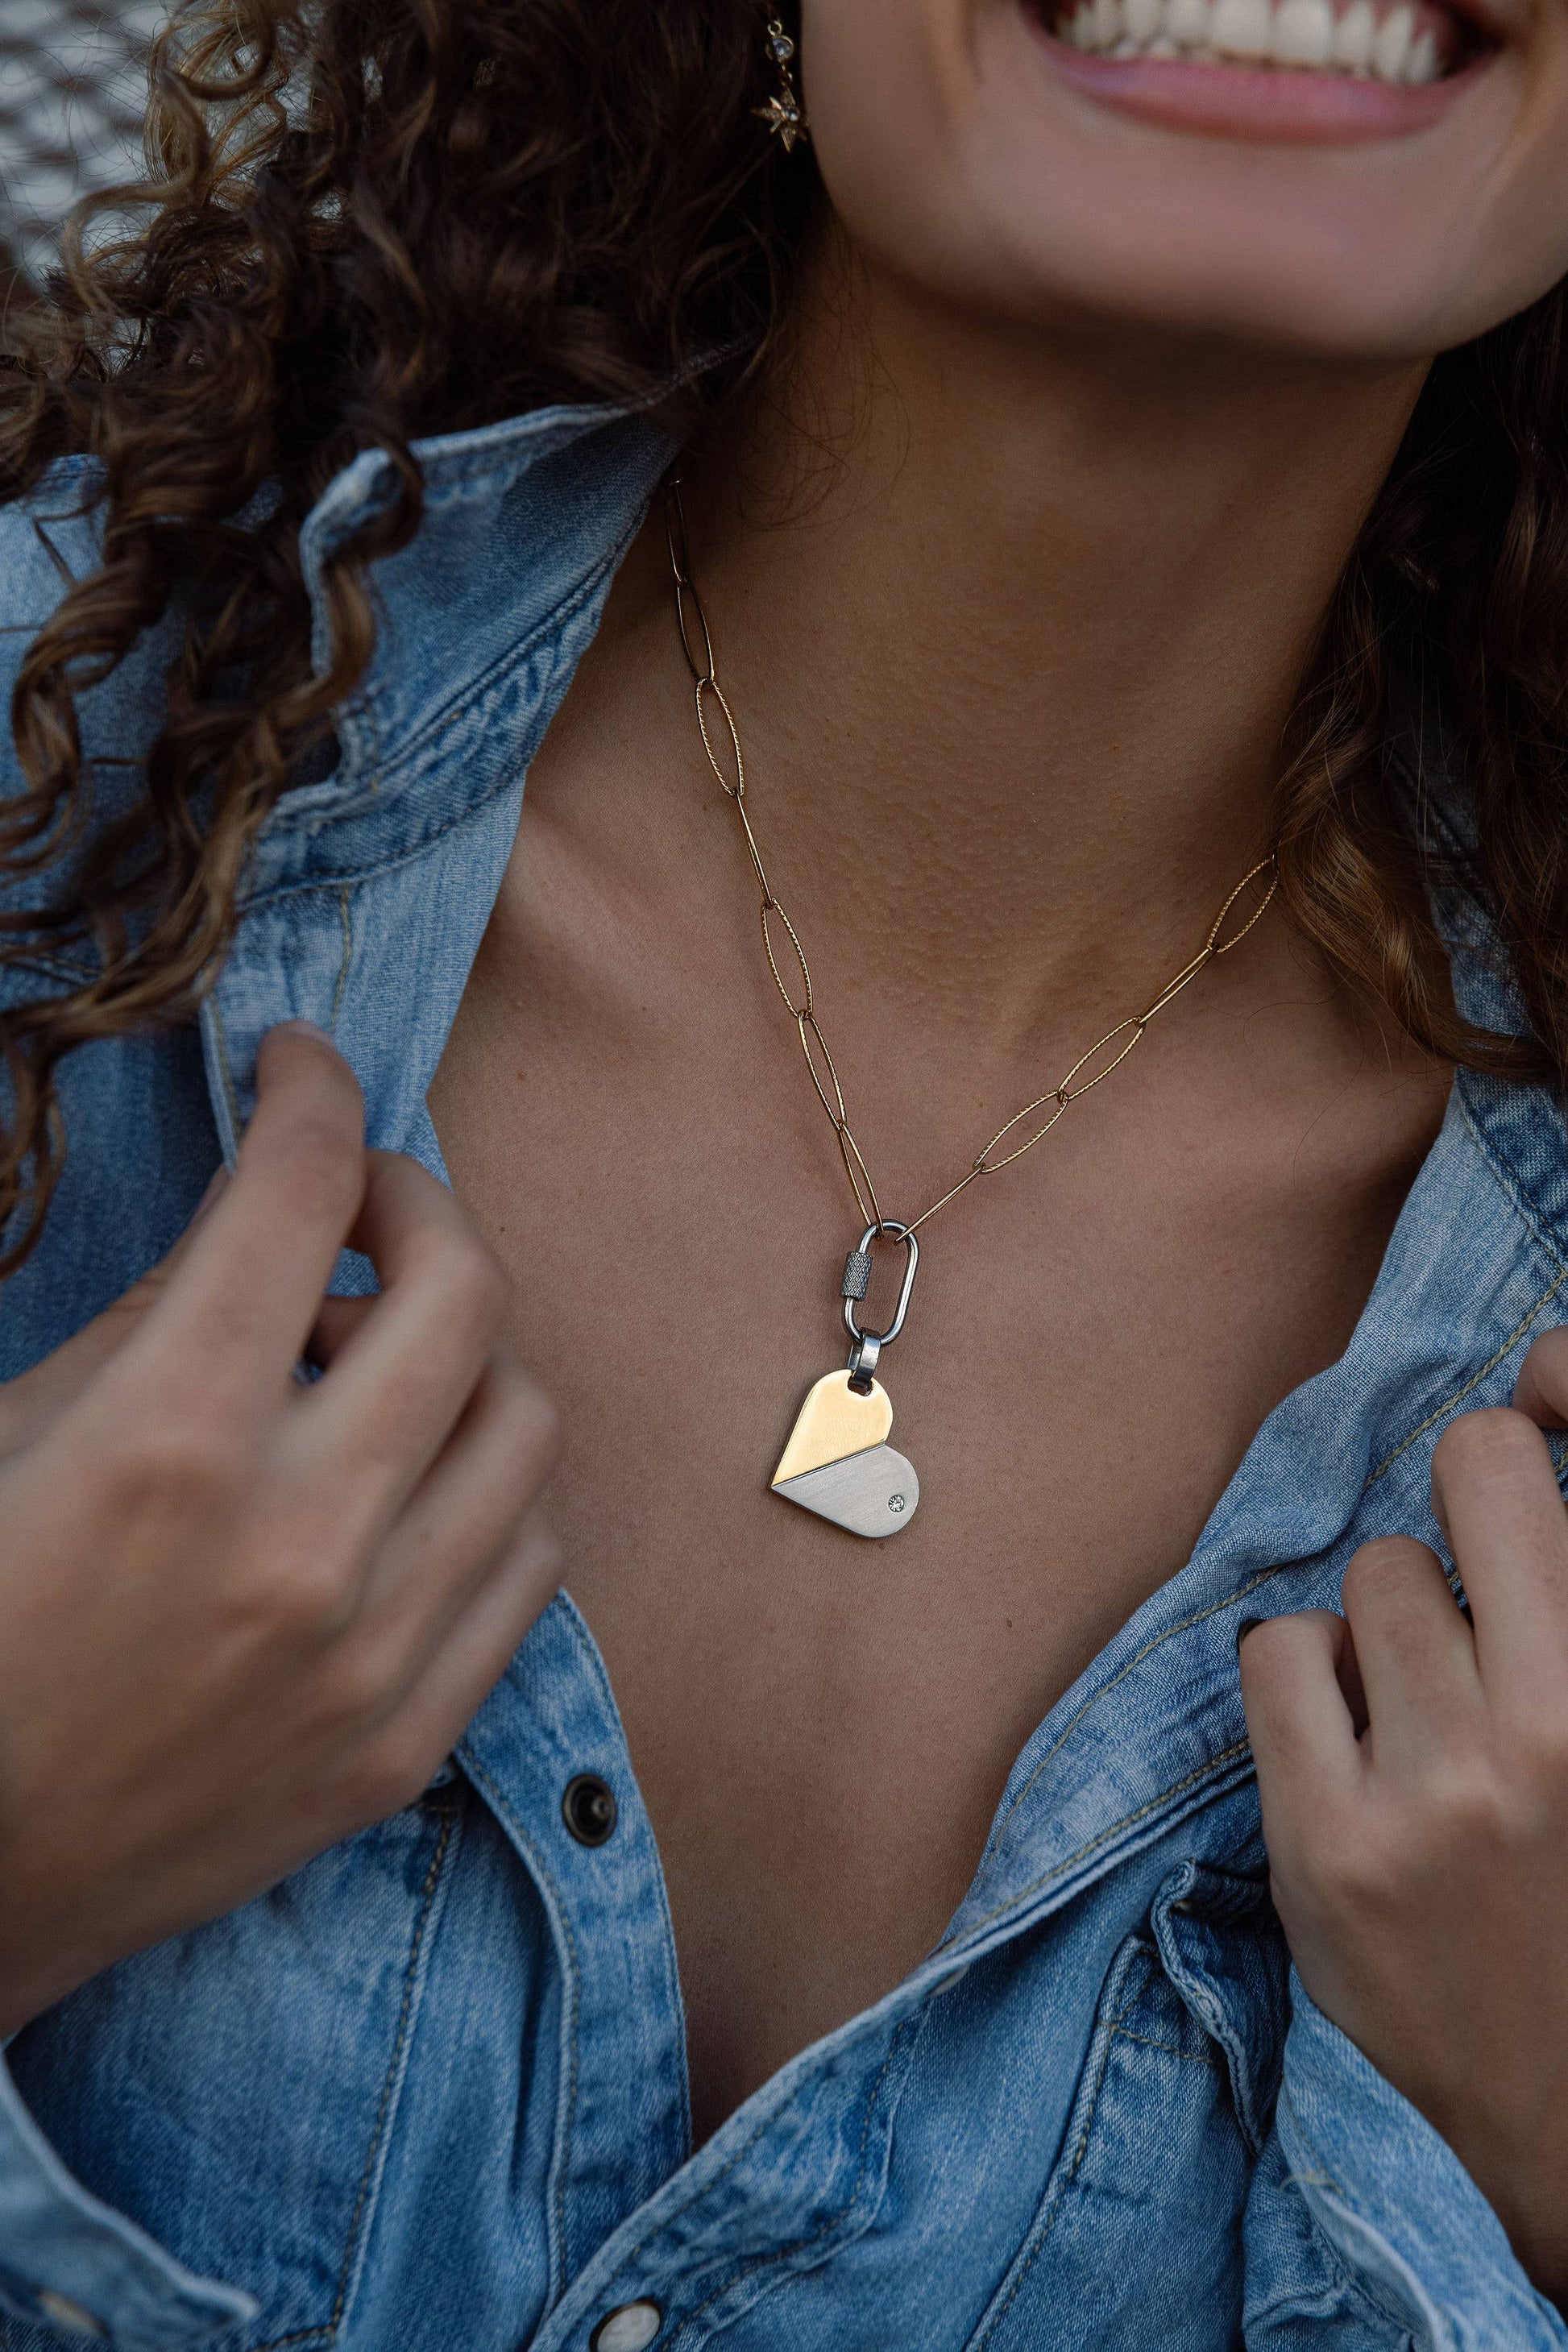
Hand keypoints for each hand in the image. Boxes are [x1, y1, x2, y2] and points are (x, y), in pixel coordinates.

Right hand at [0, 1023, 559, 2036]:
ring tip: (377, 1356)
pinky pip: (529, 1563)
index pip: (302, 1194)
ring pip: (525, 1421)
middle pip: (462, 1290)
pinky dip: (489, 1488)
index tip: (303, 1065)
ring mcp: (370, 1652)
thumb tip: (268, 1223)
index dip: (312, 1090)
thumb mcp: (4, 1435)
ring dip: (466, 1351)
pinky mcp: (404, 1741)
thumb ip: (152, 1318)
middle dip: (415, 1200)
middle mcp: (298, 1541)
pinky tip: (414, 1479)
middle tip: (359, 1202)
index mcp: (167, 1442)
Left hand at [1241, 1329, 1567, 2298]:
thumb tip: (1535, 1379)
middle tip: (1470, 1624)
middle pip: (1448, 1501)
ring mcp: (1435, 1793)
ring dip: (1382, 1627)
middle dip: (1455, 1549)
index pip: (1521, 1461)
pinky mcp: (1328, 1849)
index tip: (1517, 1449)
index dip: (1514, 1435)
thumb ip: (1555, 1591)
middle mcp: (1548, 1731)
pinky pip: (1277, 1654)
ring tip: (1420, 1714)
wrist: (1563, 2118)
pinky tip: (1350, 1747)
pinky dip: (1306, 1681)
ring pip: (1364, 1580)